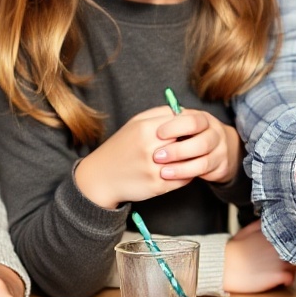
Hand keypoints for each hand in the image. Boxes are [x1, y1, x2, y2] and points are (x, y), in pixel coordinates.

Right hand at [75, 107, 240, 207]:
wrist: (101, 177)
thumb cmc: (122, 147)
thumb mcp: (135, 123)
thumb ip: (160, 113)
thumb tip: (185, 110)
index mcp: (145, 129)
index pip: (183, 122)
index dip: (191, 125)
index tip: (192, 129)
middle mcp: (150, 148)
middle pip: (188, 141)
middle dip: (193, 142)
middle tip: (193, 142)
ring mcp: (154, 169)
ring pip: (189, 161)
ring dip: (193, 159)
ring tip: (190, 156)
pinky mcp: (157, 186)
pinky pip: (185, 178)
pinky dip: (188, 174)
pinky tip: (182, 169)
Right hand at [221, 220, 293, 293]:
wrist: (222, 267)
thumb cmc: (232, 250)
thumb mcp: (245, 231)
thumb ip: (260, 225)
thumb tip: (268, 220)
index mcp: (272, 235)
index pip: (292, 236)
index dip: (291, 243)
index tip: (287, 247)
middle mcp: (279, 246)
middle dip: (294, 255)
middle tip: (286, 261)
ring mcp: (279, 261)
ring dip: (292, 268)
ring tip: (283, 271)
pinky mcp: (277, 276)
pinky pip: (291, 278)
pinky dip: (289, 280)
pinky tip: (282, 280)